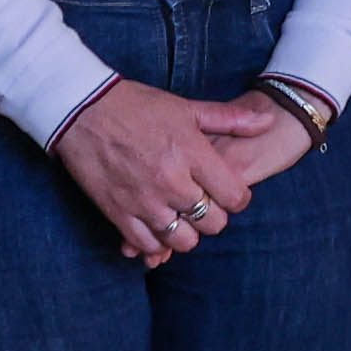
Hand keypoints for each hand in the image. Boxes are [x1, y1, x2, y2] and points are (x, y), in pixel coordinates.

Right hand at [55, 83, 302, 267]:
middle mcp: (171, 181)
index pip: (235, 197)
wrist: (82, 110)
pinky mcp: (118, 213)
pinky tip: (156, 226)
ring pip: (183, 240)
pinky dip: (155, 242)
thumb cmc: (136, 105)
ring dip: (187, 232)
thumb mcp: (186, 107)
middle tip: (203, 203)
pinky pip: (147, 244)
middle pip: (213, 223)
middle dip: (214, 216)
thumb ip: (230, 119)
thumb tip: (268, 121)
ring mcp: (144, 200)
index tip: (228, 191)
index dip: (238, 198)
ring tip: (180, 216)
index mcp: (192, 153)